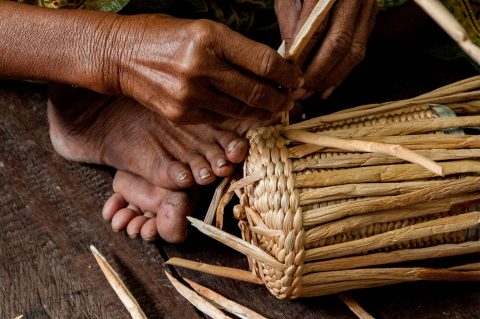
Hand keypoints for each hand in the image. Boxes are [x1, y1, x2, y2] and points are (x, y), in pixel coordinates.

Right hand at [101, 15, 302, 123]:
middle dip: (280, 98)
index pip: (263, 61)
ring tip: (273, 110)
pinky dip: (237, 117)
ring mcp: (190, 94)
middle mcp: (201, 66)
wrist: (121, 55)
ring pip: (241, 110)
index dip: (287, 74)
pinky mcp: (182, 114)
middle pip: (257, 90)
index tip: (296, 78)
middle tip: (290, 99)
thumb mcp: (202, 28)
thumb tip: (270, 66)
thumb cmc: (164, 36)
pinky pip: (220, 118)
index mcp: (210, 37)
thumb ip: (235, 47)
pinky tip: (246, 114)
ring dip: (263, 112)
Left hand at [275, 0, 377, 99]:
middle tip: (299, 91)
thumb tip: (290, 56)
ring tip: (311, 93)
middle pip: (338, 44)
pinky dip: (343, 72)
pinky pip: (360, 50)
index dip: (302, 57)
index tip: (288, 76)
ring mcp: (368, 6)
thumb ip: (289, 21)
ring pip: (354, 52)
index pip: (316, 30)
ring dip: (331, 78)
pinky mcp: (372, 16)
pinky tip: (327, 87)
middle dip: (317, 73)